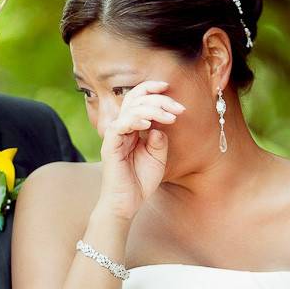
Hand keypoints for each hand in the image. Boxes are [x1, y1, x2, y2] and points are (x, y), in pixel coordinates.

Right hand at [98, 81, 184, 220]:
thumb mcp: (158, 158)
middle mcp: (123, 127)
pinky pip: (121, 125)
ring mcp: (116, 135)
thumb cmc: (140, 181)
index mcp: (133, 127)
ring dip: (153, 109)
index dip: (151, 89)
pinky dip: (135, 120)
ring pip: (131, 109)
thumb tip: (160, 126)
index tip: (168, 86)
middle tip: (178, 108)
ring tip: (170, 117)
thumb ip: (160, 140)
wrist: (127, 203)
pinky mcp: (111, 145)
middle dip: (159, 99)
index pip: (138, 100)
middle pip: (136, 99)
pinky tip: (149, 124)